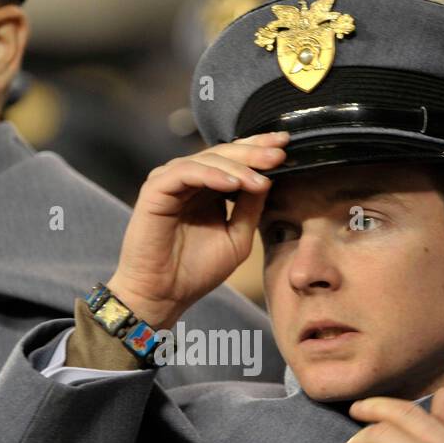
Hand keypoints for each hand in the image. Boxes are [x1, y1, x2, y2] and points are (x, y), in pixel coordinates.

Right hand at [105, 132, 288, 327]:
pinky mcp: (156, 188)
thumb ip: (251, 208)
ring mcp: (171, 181)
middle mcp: (189, 179)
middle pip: (224, 152)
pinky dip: (211, 175)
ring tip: (261, 179)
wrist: (164, 294)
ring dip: (238, 166)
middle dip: (254, 152)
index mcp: (208, 187)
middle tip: (280, 154)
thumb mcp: (237, 238)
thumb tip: (270, 177)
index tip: (287, 147)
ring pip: (207, 158)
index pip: (235, 159)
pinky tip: (233, 184)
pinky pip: (186, 172)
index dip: (259, 149)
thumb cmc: (196, 270)